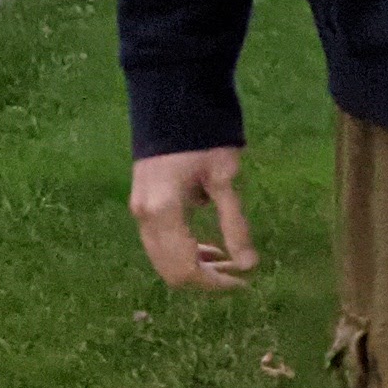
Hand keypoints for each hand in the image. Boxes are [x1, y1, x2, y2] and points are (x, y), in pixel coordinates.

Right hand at [129, 148, 257, 289]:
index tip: (244, 284)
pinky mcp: (141, 205)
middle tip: (239, 276)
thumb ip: (234, 224)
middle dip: (205, 280)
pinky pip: (160, 244)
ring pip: (163, 260)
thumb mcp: (225, 179)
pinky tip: (209, 248)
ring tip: (229, 262)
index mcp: (163, 212)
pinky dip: (183, 252)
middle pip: (170, 271)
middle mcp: (144, 217)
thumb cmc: (204, 137)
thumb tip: (249, 265)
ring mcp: (138, 212)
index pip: (185, 268)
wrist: (173, 103)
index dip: (215, 284)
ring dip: (194, 267)